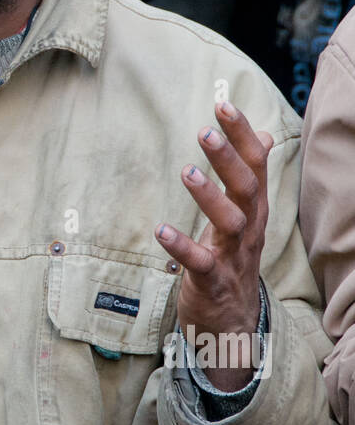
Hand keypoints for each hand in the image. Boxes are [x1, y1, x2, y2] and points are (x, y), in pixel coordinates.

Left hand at [155, 102, 272, 389]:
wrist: (233, 320)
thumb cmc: (232, 257)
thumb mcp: (245, 214)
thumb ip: (250, 175)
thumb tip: (264, 135)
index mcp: (253, 208)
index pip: (256, 164)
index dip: (242, 134)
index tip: (223, 105)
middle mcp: (249, 228)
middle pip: (246, 188)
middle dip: (228, 159)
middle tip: (205, 132)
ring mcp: (232, 256)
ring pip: (230, 223)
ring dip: (209, 198)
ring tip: (187, 172)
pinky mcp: (212, 281)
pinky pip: (199, 263)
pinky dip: (181, 246)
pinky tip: (160, 230)